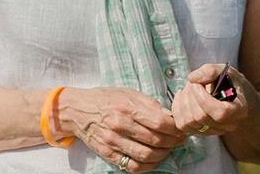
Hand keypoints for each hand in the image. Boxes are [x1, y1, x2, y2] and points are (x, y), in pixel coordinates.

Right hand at [61, 87, 185, 172]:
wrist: (78, 110)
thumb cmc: (106, 98)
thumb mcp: (129, 93)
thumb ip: (150, 104)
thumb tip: (170, 116)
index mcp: (127, 107)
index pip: (159, 123)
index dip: (175, 129)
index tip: (181, 129)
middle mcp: (120, 126)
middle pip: (155, 140)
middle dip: (172, 142)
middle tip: (179, 140)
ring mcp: (113, 142)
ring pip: (146, 156)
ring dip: (163, 155)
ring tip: (168, 149)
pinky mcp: (108, 154)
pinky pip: (132, 167)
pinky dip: (148, 166)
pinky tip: (154, 159)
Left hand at [170, 63, 249, 136]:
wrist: (234, 96)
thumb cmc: (231, 83)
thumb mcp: (226, 71)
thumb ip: (211, 71)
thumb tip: (192, 78)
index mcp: (239, 110)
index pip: (220, 112)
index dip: (204, 99)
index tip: (197, 85)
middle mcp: (227, 125)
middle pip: (201, 117)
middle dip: (191, 96)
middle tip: (192, 83)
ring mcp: (213, 131)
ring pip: (189, 122)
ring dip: (183, 102)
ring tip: (189, 88)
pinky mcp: (200, 132)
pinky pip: (182, 125)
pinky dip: (177, 109)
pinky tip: (182, 96)